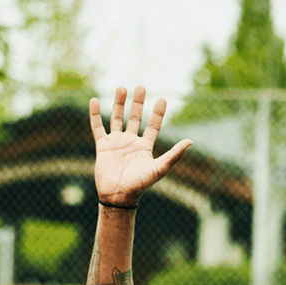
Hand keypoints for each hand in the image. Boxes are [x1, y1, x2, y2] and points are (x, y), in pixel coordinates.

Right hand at [89, 85, 192, 205]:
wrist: (119, 196)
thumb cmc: (140, 184)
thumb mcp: (160, 168)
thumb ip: (174, 154)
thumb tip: (191, 141)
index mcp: (145, 147)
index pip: (153, 125)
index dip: (158, 113)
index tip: (163, 99)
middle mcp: (131, 142)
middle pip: (135, 117)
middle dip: (138, 102)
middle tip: (141, 86)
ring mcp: (116, 142)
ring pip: (117, 118)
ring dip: (119, 103)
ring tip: (121, 87)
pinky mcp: (103, 146)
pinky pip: (98, 127)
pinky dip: (95, 114)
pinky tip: (94, 100)